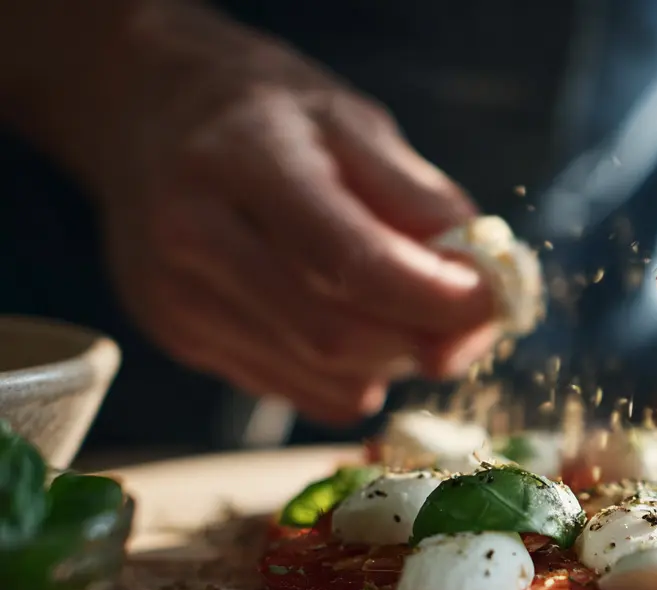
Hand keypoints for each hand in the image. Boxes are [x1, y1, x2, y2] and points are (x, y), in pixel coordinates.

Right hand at [80, 3, 499, 423]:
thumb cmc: (272, 117)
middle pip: (335, 335)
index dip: (431, 298)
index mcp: (244, 161)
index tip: (488, 300)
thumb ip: (421, 203)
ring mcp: (178, 297)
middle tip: (465, 320)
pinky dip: (351, 376)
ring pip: (323, 377)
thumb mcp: (355, 125)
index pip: (347, 260)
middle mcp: (195, 235)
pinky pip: (297, 392)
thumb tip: (483, 285)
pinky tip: (353, 326)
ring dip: (393, 362)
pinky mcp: (181, 337)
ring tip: (405, 312)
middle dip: (422, 339)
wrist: (151, 113)